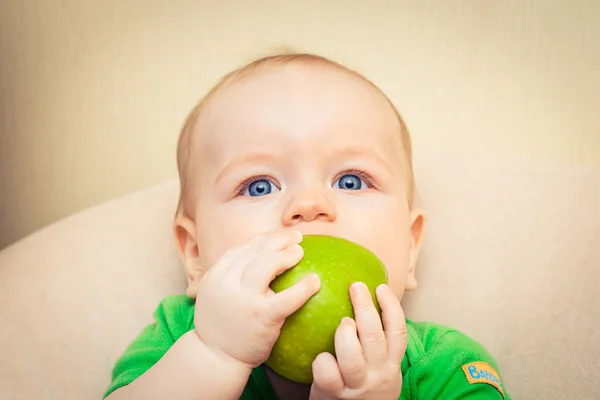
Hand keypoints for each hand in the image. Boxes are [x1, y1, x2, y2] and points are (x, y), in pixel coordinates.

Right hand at [193, 230, 320, 369]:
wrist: (214, 359)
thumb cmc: (222, 327)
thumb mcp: (216, 295)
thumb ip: (231, 278)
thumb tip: (260, 258)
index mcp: (215, 275)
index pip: (242, 248)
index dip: (264, 238)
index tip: (280, 237)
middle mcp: (226, 283)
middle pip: (256, 250)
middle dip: (278, 240)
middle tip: (296, 238)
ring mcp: (243, 299)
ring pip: (267, 265)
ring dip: (287, 255)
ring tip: (300, 252)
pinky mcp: (260, 316)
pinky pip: (287, 298)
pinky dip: (303, 287)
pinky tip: (315, 281)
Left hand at [309, 282, 406, 399]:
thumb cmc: (364, 383)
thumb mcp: (379, 364)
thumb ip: (376, 339)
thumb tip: (365, 296)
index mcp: (391, 362)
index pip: (398, 331)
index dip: (391, 307)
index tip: (380, 287)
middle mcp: (377, 373)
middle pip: (374, 337)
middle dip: (364, 307)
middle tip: (355, 287)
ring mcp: (356, 385)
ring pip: (352, 357)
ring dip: (345, 333)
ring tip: (343, 321)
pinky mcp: (334, 394)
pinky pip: (327, 373)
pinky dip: (322, 360)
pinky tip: (320, 354)